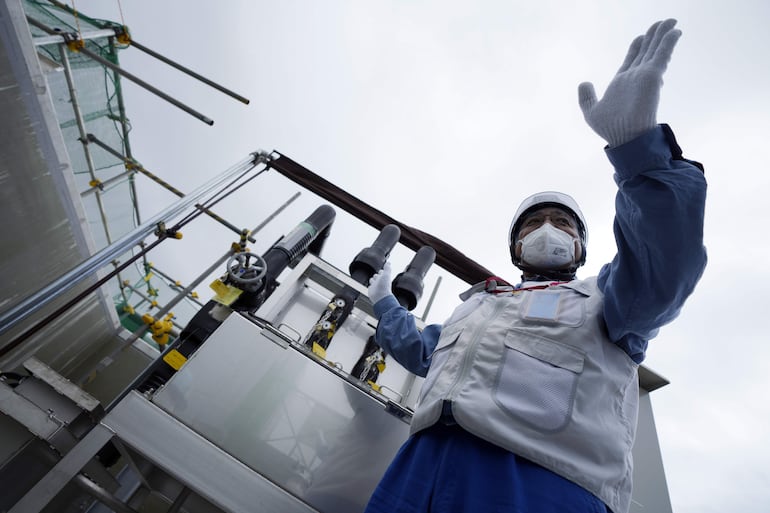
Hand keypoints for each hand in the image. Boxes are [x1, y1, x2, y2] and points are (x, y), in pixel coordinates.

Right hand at [368, 261, 392, 303]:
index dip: (382, 271)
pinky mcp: (371, 289)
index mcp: (384, 277)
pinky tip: (371, 285)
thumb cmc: (384, 286)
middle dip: (376, 275)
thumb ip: (387, 268)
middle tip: (377, 275)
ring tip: (374, 279)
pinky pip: (370, 286)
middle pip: (377, 276)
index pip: (382, 272)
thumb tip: (388, 262)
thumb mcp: (386, 274)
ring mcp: (375, 286)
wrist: (380, 296)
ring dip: (373, 279)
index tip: (382, 269)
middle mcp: (380, 281)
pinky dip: (370, 285)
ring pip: (373, 280)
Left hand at [578, 19, 681, 146]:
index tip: (641, 36)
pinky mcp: (653, 76)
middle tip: (662, 23)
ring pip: (655, 49)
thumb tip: (584, 82)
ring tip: (671, 20)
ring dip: (663, 34)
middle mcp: (635, 77)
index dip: (637, 46)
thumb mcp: (591, 111)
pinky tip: (675, 31)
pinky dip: (668, 42)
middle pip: (646, 50)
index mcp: (622, 82)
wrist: (624, 137)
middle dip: (653, 36)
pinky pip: (662, 54)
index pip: (632, 59)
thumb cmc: (610, 129)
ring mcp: (645, 75)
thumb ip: (586, 97)